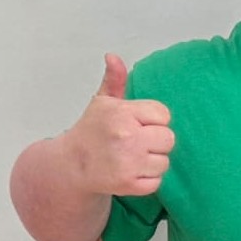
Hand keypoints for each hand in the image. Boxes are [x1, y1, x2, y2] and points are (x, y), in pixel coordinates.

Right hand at [62, 54, 174, 196]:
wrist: (72, 165)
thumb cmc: (92, 131)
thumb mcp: (103, 102)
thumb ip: (115, 80)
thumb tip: (113, 57)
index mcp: (122, 113)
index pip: (163, 115)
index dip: (154, 121)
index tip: (140, 125)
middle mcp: (126, 136)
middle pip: (169, 139)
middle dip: (156, 142)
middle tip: (138, 143)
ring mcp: (128, 162)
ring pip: (164, 162)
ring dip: (153, 162)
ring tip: (134, 158)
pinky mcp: (128, 184)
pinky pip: (157, 182)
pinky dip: (147, 180)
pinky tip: (132, 172)